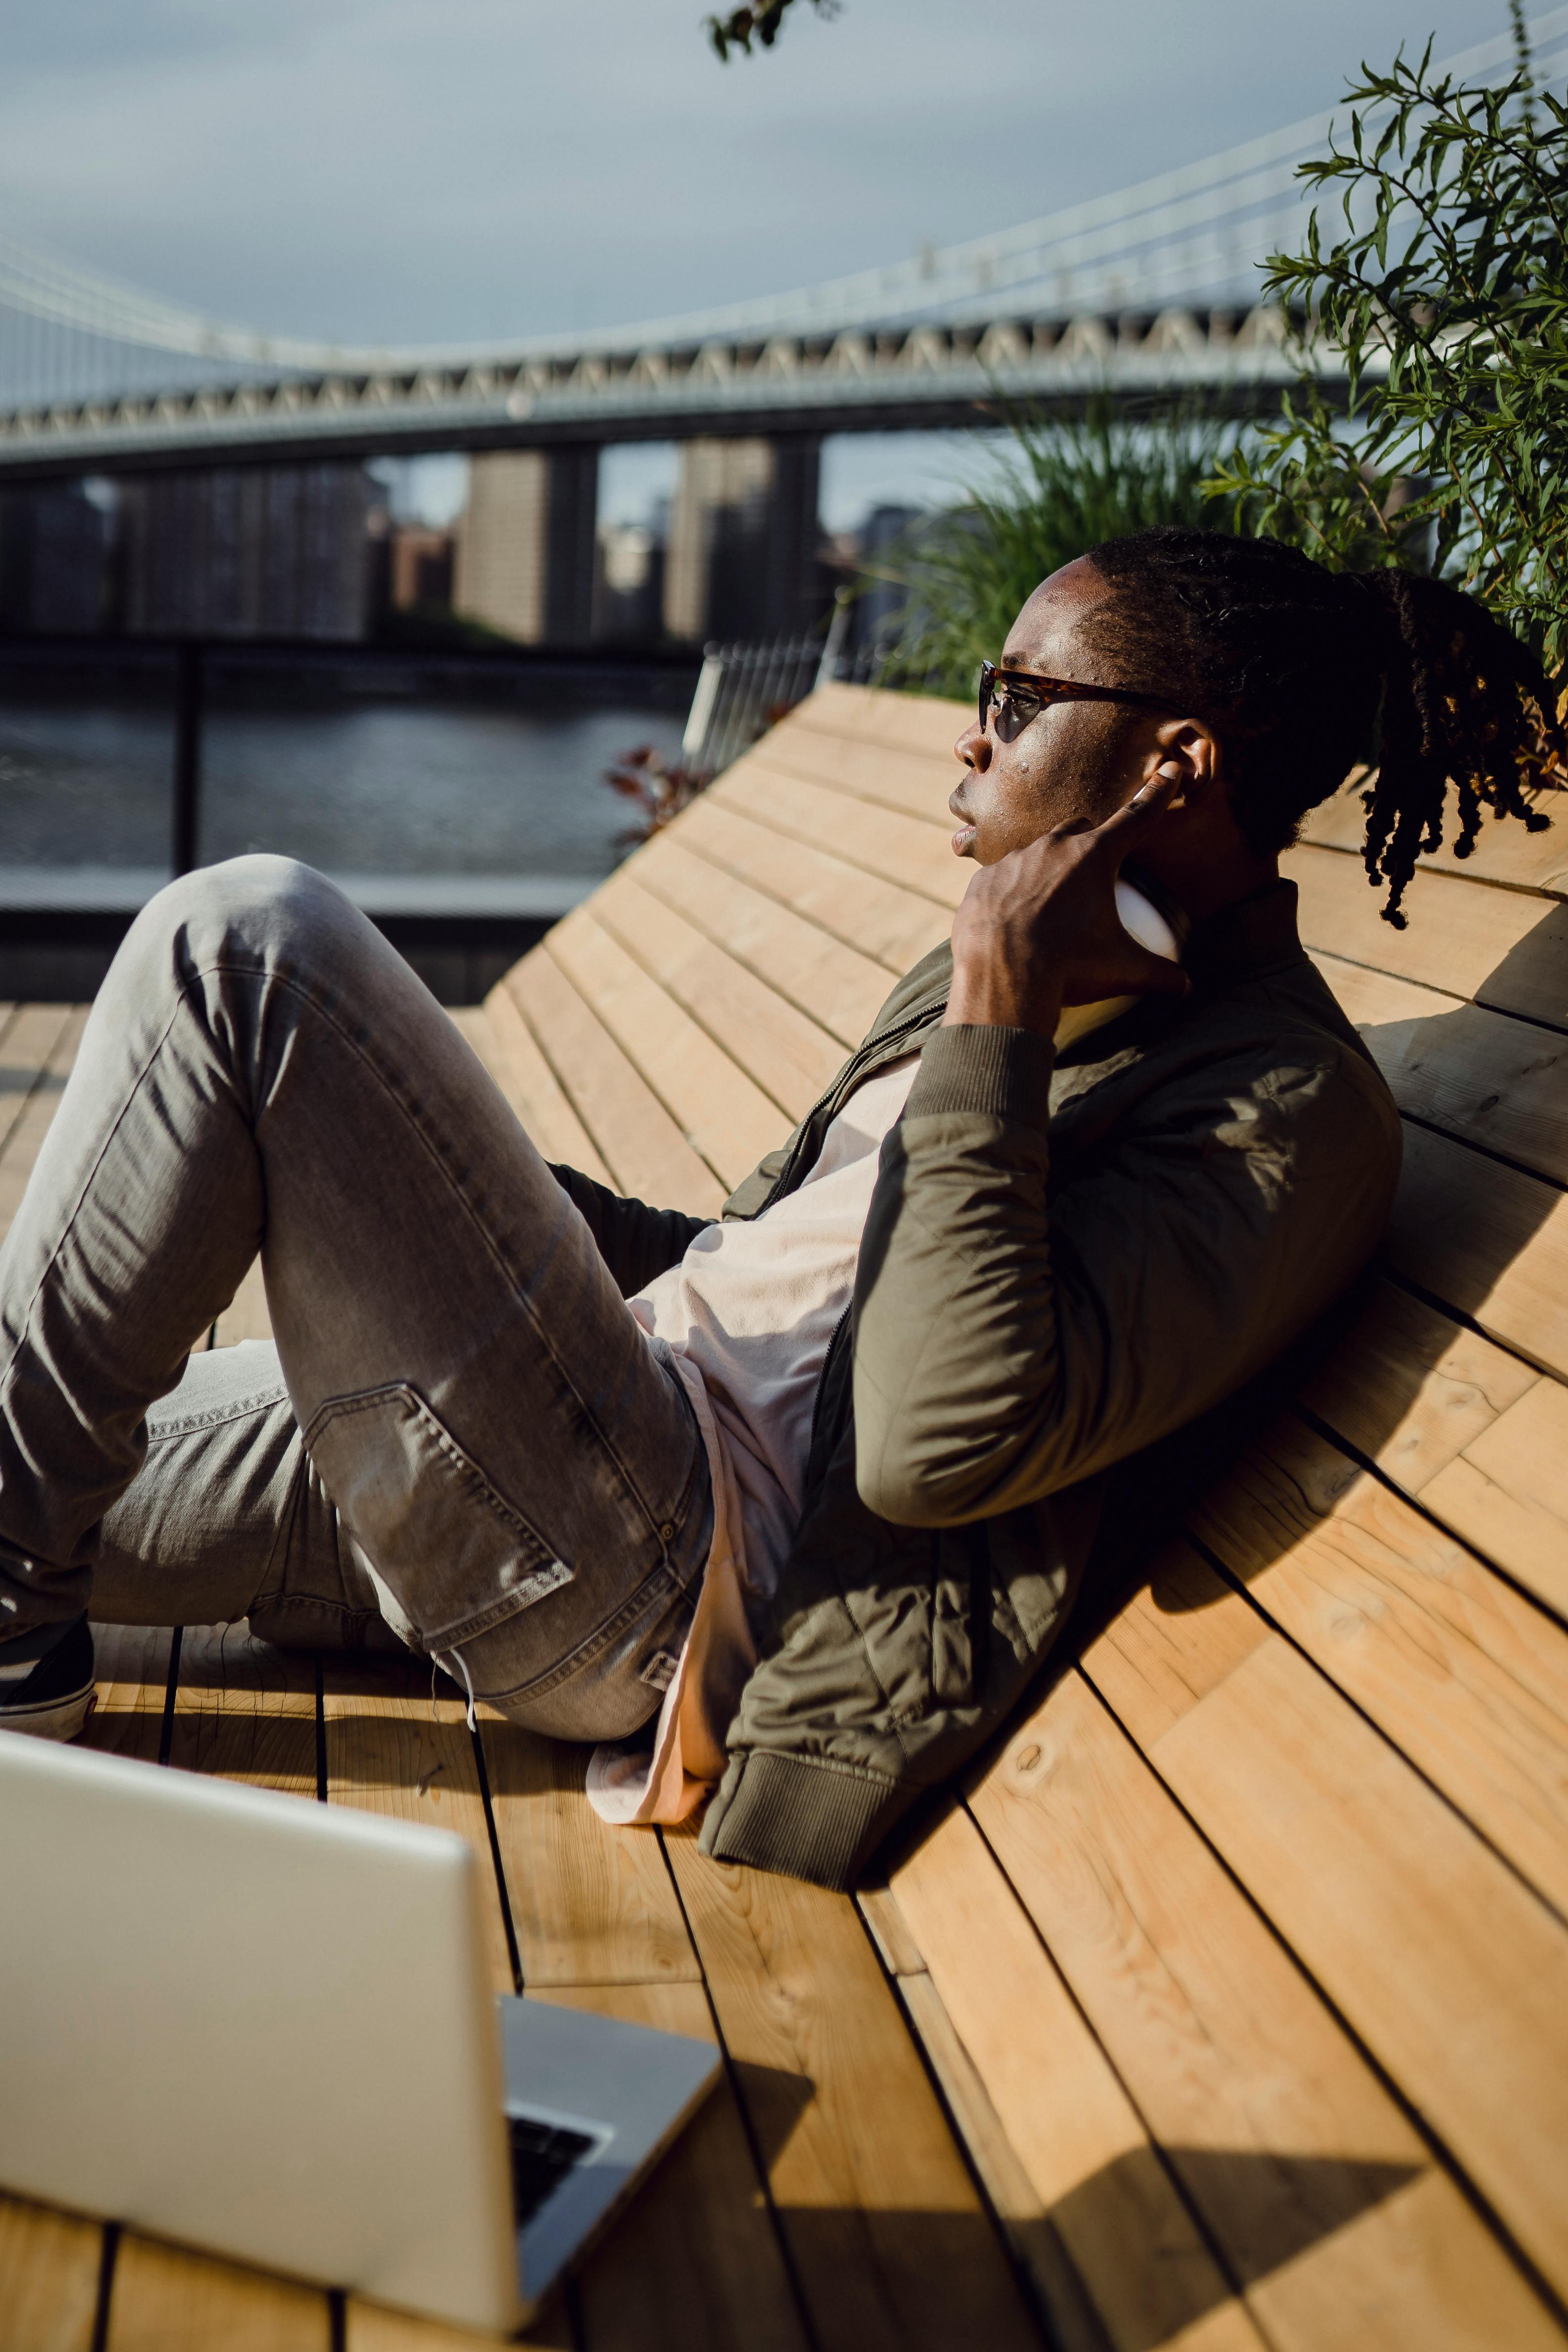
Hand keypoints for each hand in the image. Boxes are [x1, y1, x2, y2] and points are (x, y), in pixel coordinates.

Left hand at [944, 769, 1190, 1035]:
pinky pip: (999, 881)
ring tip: (1047, 913)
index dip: (1156, 795)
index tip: (1168, 772)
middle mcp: (1050, 849)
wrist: (1001, 981)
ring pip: (1033, 854)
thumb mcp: (1123, 971)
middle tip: (1091, 877)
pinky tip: (1013, 926)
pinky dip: (1009, 896)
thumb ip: (1159, 974)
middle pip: (1077, 829)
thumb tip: (1185, 986)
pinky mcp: (980, 884)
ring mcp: (1010, 863)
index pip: (1135, 818)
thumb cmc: (1069, 968)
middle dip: (1088, 843)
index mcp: (1093, 858)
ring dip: (1044, 873)